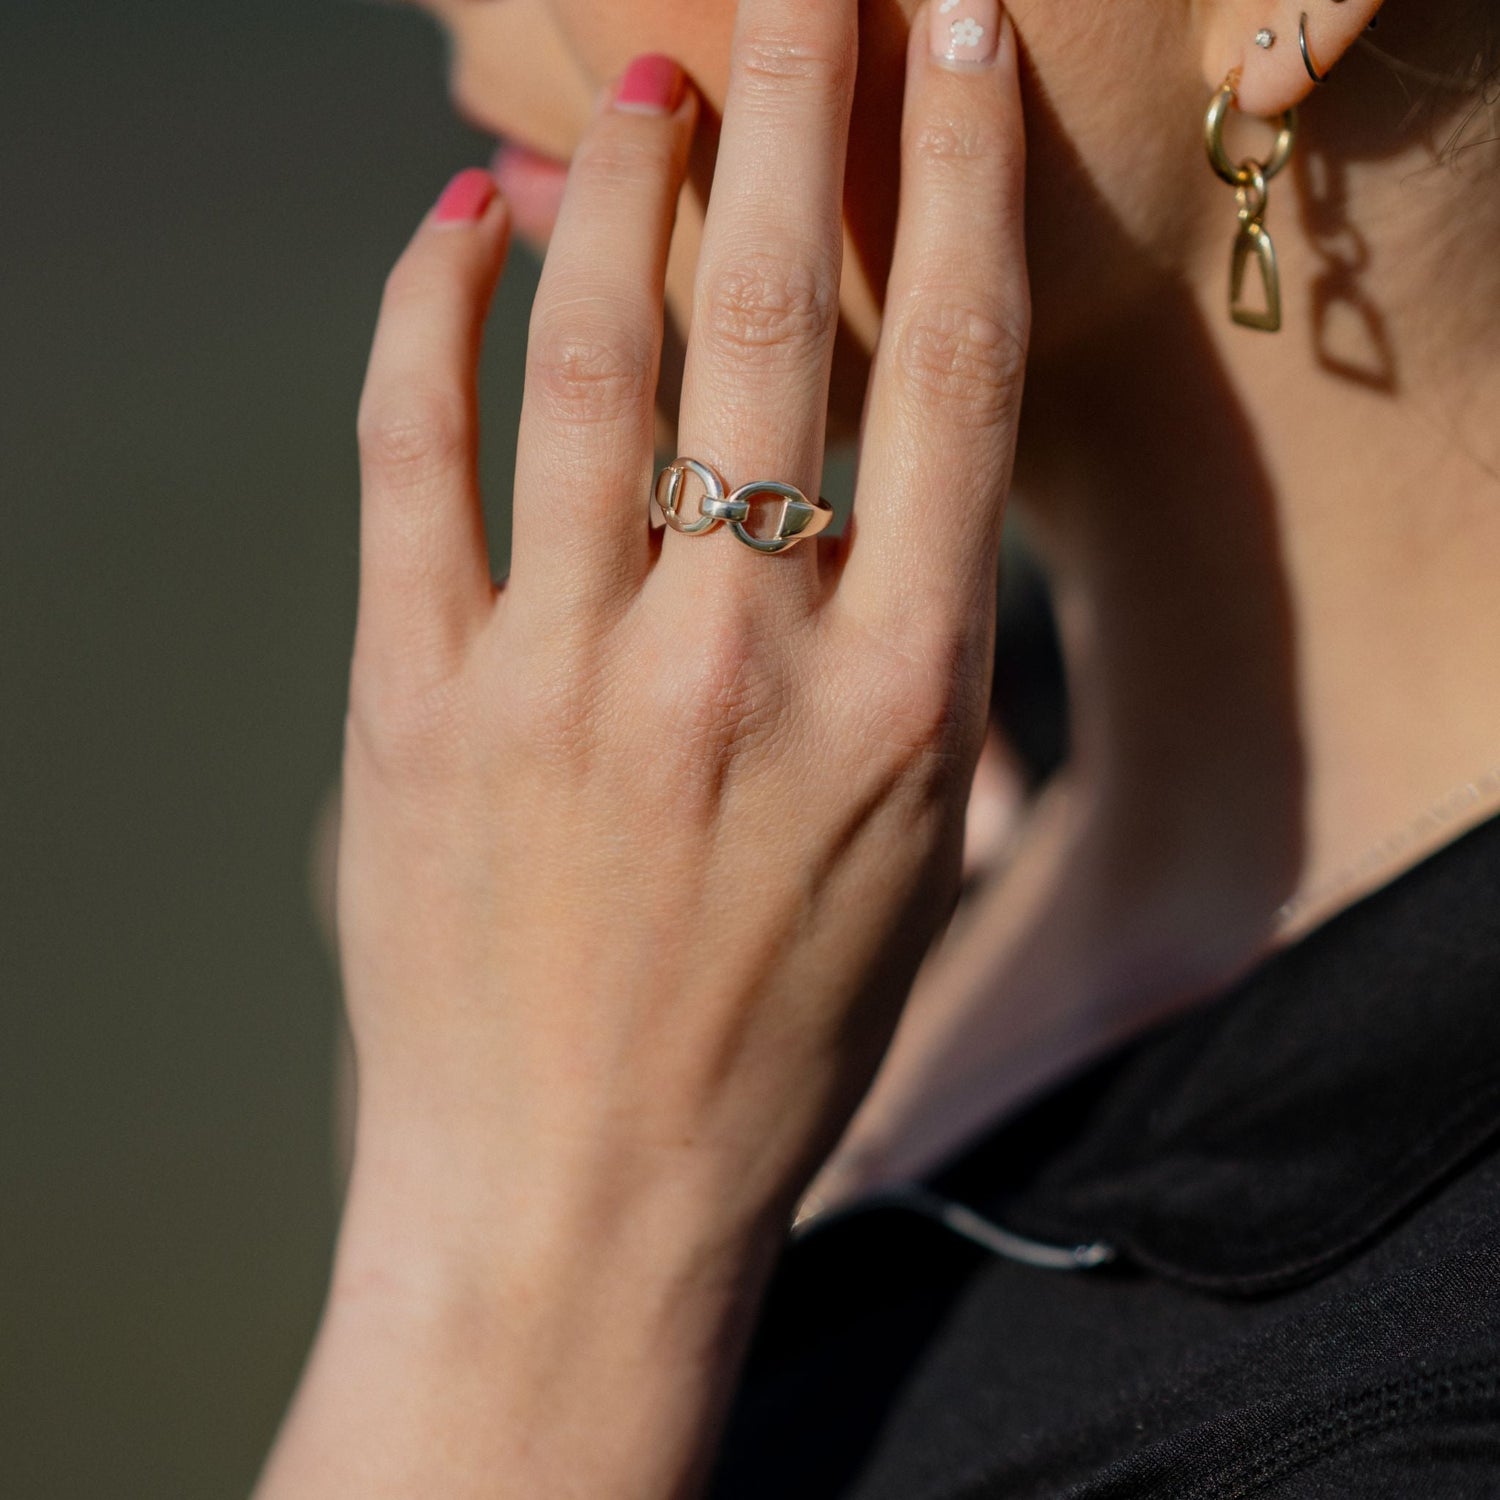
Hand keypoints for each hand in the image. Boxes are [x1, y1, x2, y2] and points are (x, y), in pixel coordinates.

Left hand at [263, 1, 1026, 1490]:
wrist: (578, 1198)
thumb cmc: (769, 1042)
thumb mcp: (906, 854)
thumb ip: (902, 668)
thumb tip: (872, 508)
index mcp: (900, 704)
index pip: (947, 380)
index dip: (957, 184)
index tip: (954, 45)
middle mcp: (739, 663)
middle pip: (776, 322)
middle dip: (797, 115)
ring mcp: (563, 675)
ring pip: (593, 355)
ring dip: (621, 184)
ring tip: (648, 82)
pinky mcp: (414, 703)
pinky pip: (412, 453)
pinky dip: (430, 312)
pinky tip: (458, 224)